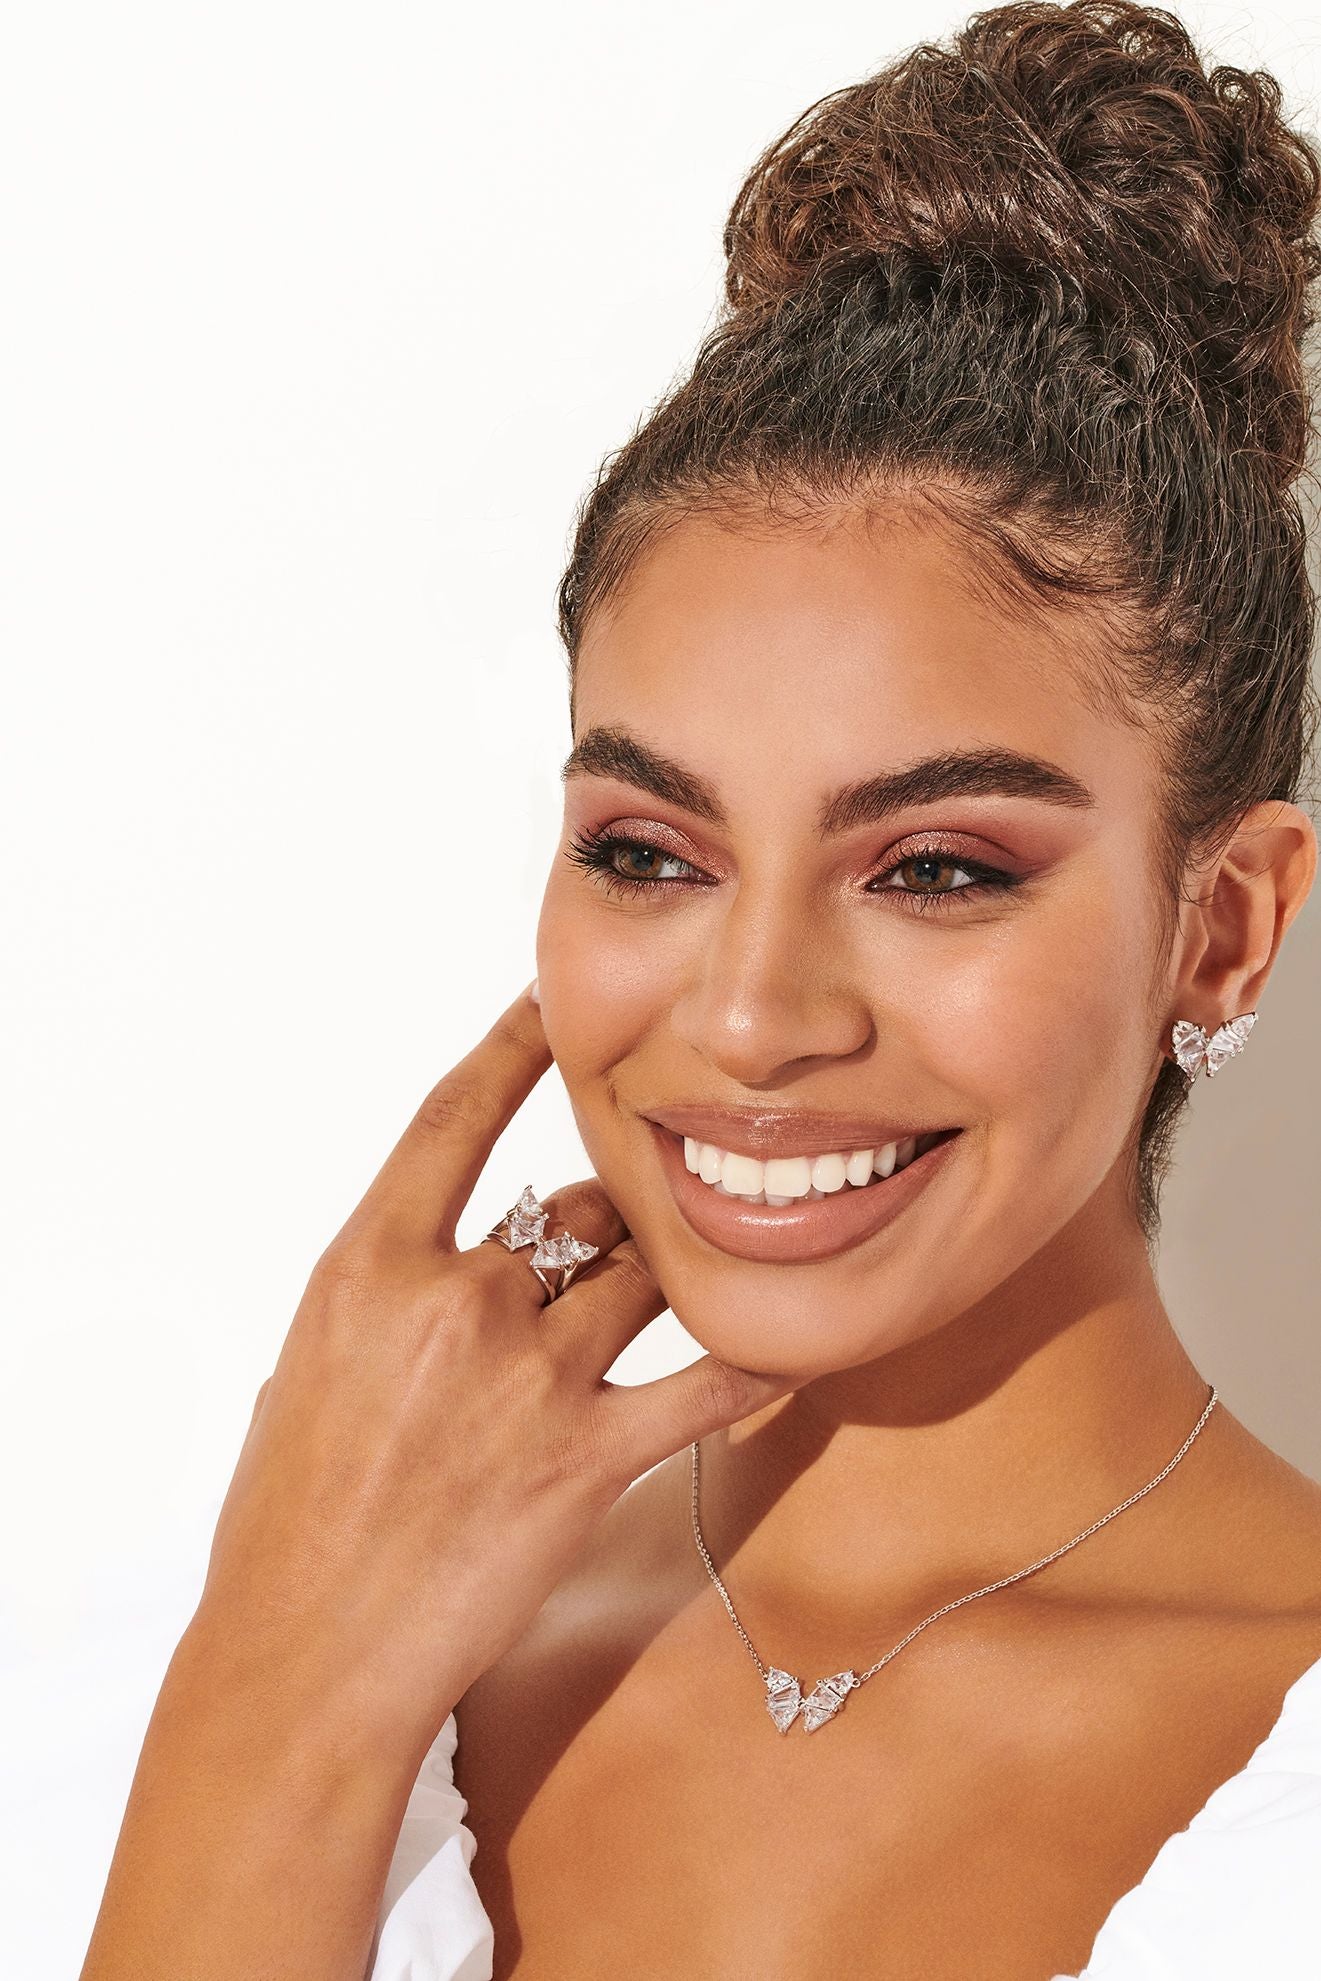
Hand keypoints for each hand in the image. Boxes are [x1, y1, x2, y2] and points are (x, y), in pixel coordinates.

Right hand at [193, 983, 793, 1746]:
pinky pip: (705, 1385)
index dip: (511, 1044)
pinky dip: (753, 1363)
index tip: (549, 998)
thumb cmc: (288, 1518)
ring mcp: (528, 1378)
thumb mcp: (309, 1369)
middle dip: (599, 1222)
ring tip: (678, 1291)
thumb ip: (386, 1294)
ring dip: (660, 1278)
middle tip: (604, 1255)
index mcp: (368, 1266)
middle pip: (571, 1208)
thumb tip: (451, 1255)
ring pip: (639, 1274)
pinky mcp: (588, 1458)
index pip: (454, 1115)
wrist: (305, 1656)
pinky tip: (793, 1344)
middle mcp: (456, 1301)